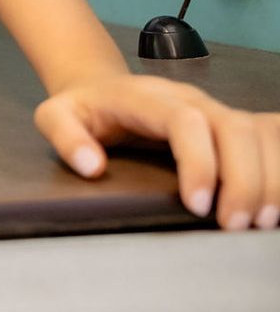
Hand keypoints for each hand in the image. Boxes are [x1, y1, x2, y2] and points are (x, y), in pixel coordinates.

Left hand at [34, 72, 279, 229]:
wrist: (99, 86)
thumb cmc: (82, 107)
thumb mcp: (54, 115)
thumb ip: (64, 136)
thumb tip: (90, 165)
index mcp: (146, 97)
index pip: (186, 122)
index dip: (199, 162)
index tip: (197, 205)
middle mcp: (188, 99)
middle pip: (232, 128)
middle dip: (242, 178)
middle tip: (233, 225)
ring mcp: (212, 109)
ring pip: (256, 133)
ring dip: (265, 178)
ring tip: (258, 221)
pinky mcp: (225, 124)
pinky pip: (263, 138)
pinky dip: (273, 170)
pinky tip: (269, 204)